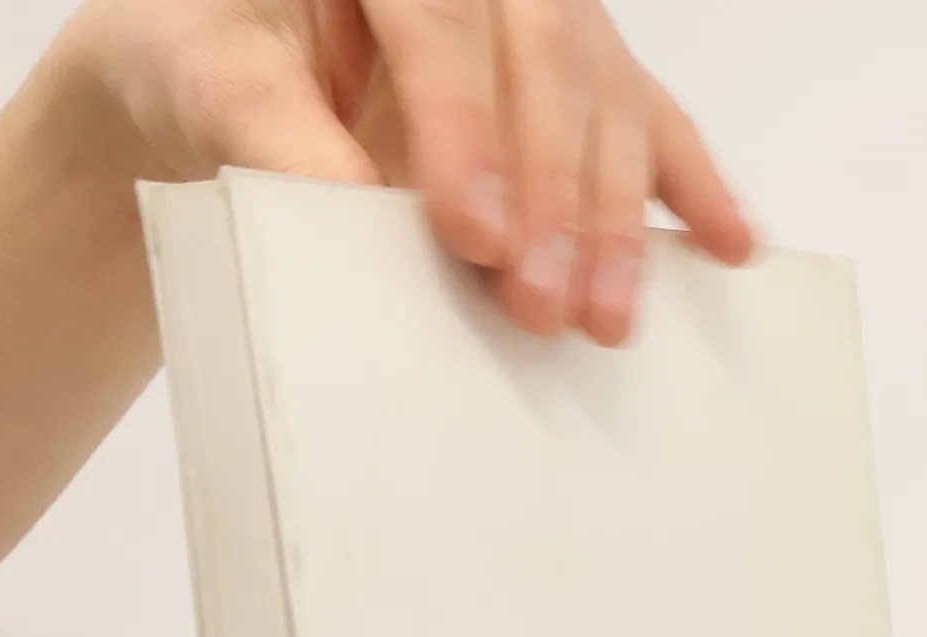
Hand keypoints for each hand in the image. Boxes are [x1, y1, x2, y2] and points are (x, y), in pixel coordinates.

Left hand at [55, 0, 754, 345]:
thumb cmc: (196, 64)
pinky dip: (690, 185)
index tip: (473, 237)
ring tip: (606, 316)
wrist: (202, 71)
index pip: (440, 17)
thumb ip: (274, 135)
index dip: (466, 127)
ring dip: (614, 214)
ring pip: (602, 91)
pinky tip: (730, 244)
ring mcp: (527, 14)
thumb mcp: (206, 87)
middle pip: (545, 53)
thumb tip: (354, 211)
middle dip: (553, 189)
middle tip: (544, 306)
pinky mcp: (562, 77)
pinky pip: (643, 118)